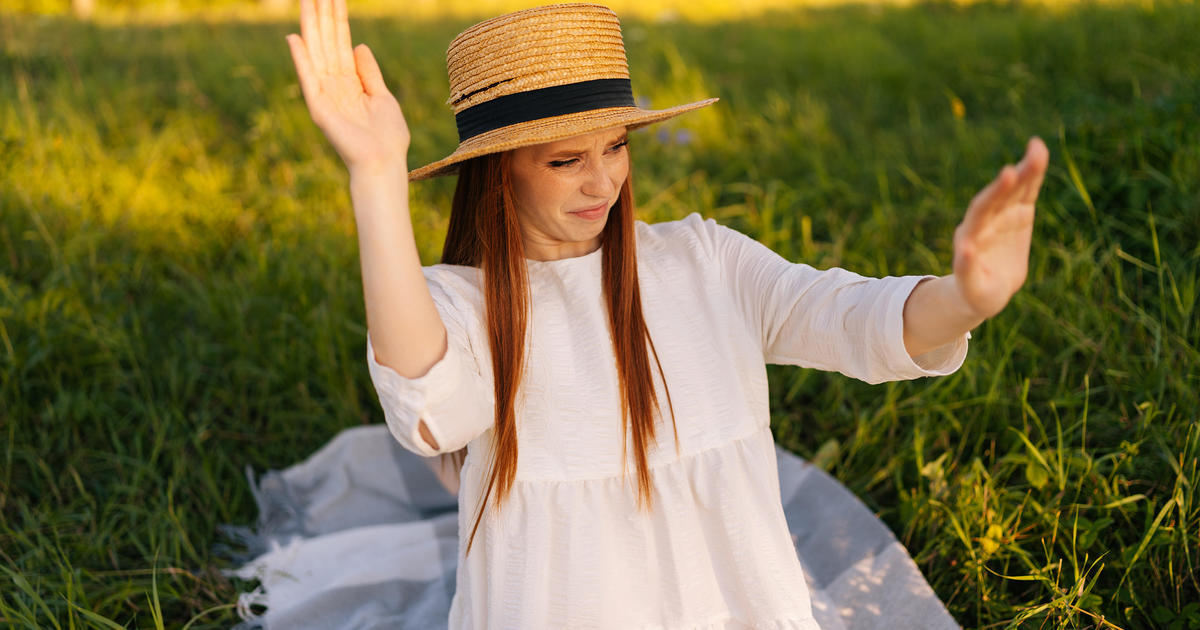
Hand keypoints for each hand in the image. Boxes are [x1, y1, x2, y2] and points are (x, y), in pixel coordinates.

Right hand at [286, 0, 409, 173]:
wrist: (385, 164)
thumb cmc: (388, 138)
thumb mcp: (383, 96)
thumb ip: (369, 72)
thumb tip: (358, 45)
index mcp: (350, 83)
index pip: (341, 43)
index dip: (338, 20)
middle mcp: (334, 86)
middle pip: (326, 43)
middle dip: (322, 15)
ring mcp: (325, 95)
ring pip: (316, 53)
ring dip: (311, 28)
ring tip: (307, 1)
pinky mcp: (319, 108)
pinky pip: (308, 78)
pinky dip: (301, 59)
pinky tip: (294, 37)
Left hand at [951, 137, 1049, 319]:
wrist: (984, 290)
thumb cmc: (975, 292)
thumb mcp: (971, 287)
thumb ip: (966, 269)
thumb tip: (963, 249)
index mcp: (970, 234)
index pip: (982, 210)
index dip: (995, 192)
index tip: (1007, 173)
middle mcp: (984, 220)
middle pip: (1000, 194)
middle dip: (1016, 176)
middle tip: (1032, 154)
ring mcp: (1001, 215)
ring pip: (1015, 189)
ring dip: (1027, 170)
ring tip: (1038, 148)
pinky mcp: (1017, 216)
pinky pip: (1026, 193)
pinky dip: (1033, 176)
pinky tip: (1039, 155)